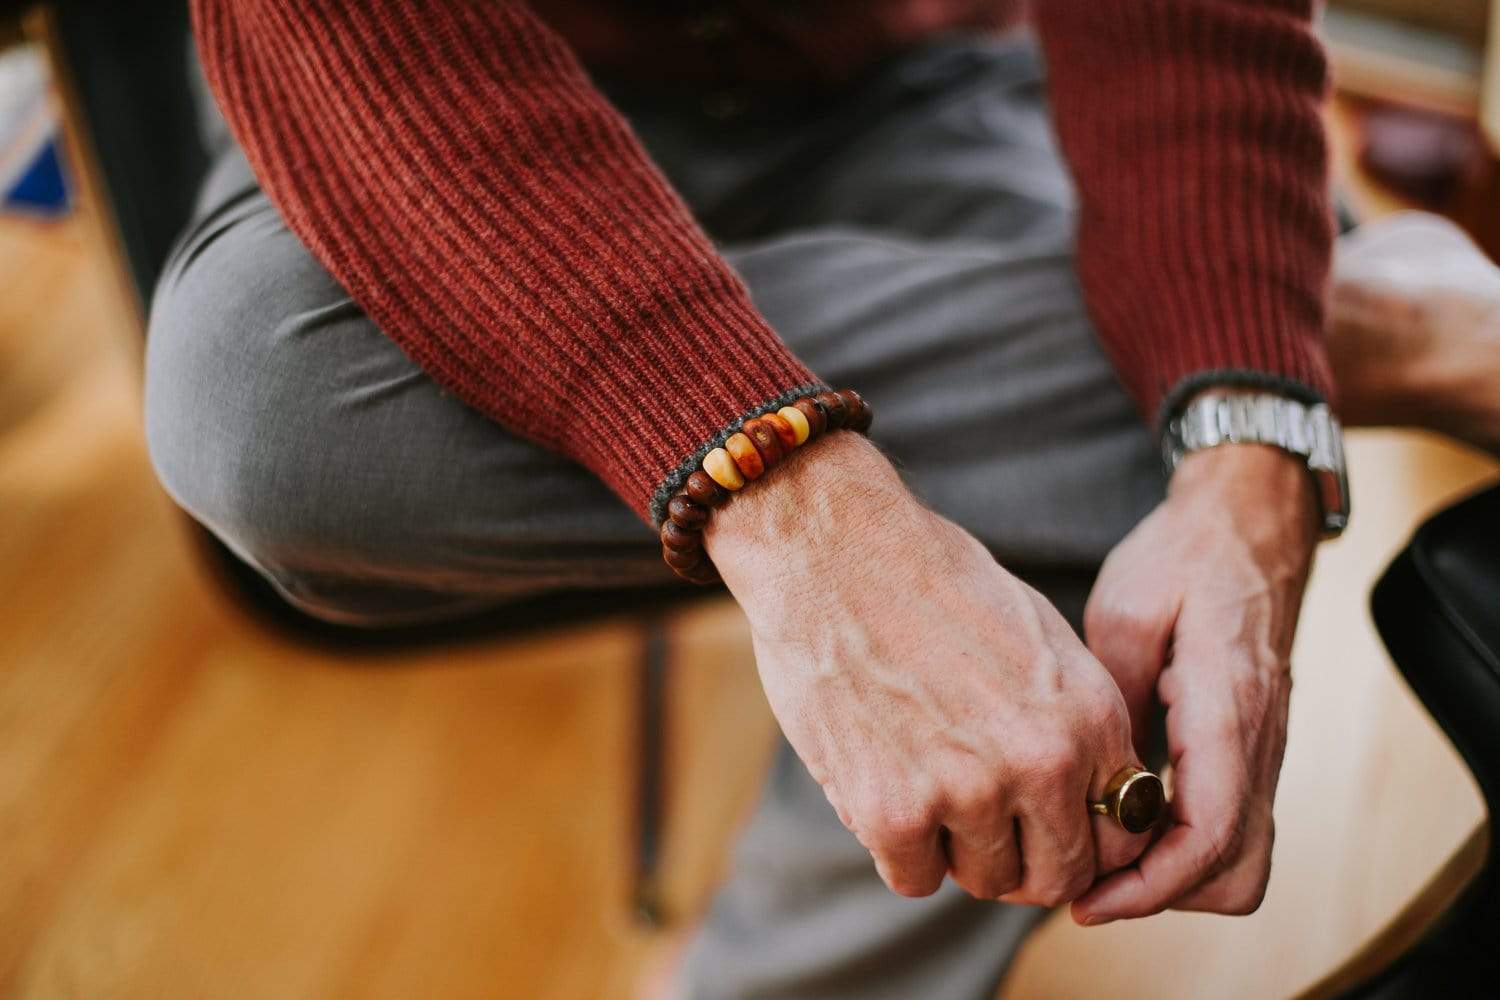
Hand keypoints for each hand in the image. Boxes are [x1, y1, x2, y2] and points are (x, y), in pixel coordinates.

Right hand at [704, 433, 1151, 903]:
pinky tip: (881, 784)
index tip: (1044, 830)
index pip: (1120, 837)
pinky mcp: (894, 811)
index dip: (1081, 842)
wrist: (836, 548)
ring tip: (923, 784)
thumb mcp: (1040, 637)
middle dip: (1021, 861)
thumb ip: (1073, 721)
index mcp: (1090, 716)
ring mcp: (969, 791)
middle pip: (1056, 877)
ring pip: (982, 880)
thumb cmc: (931, 579)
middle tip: (980, 828)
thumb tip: (1086, 791)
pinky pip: (913, 878)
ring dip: (954, 849)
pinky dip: (897, 848)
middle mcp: (1043, 761)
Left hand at [1072, 442, 1319, 923]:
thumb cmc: (1184, 556)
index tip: (1089, 899)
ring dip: (1176, 877)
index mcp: (1227, 709)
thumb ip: (1113, 702)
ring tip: (1100, 855)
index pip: (1209, 835)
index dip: (1149, 887)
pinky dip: (1185, 847)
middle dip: (1162, 895)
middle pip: (1236, 872)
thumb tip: (1093, 782)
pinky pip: (1232, 824)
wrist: (1246, 521)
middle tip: (1086, 880)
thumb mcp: (1124, 614)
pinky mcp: (1249, 747)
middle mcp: (1257, 742)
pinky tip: (1125, 821)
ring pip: (1241, 859)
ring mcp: (1261, 749)